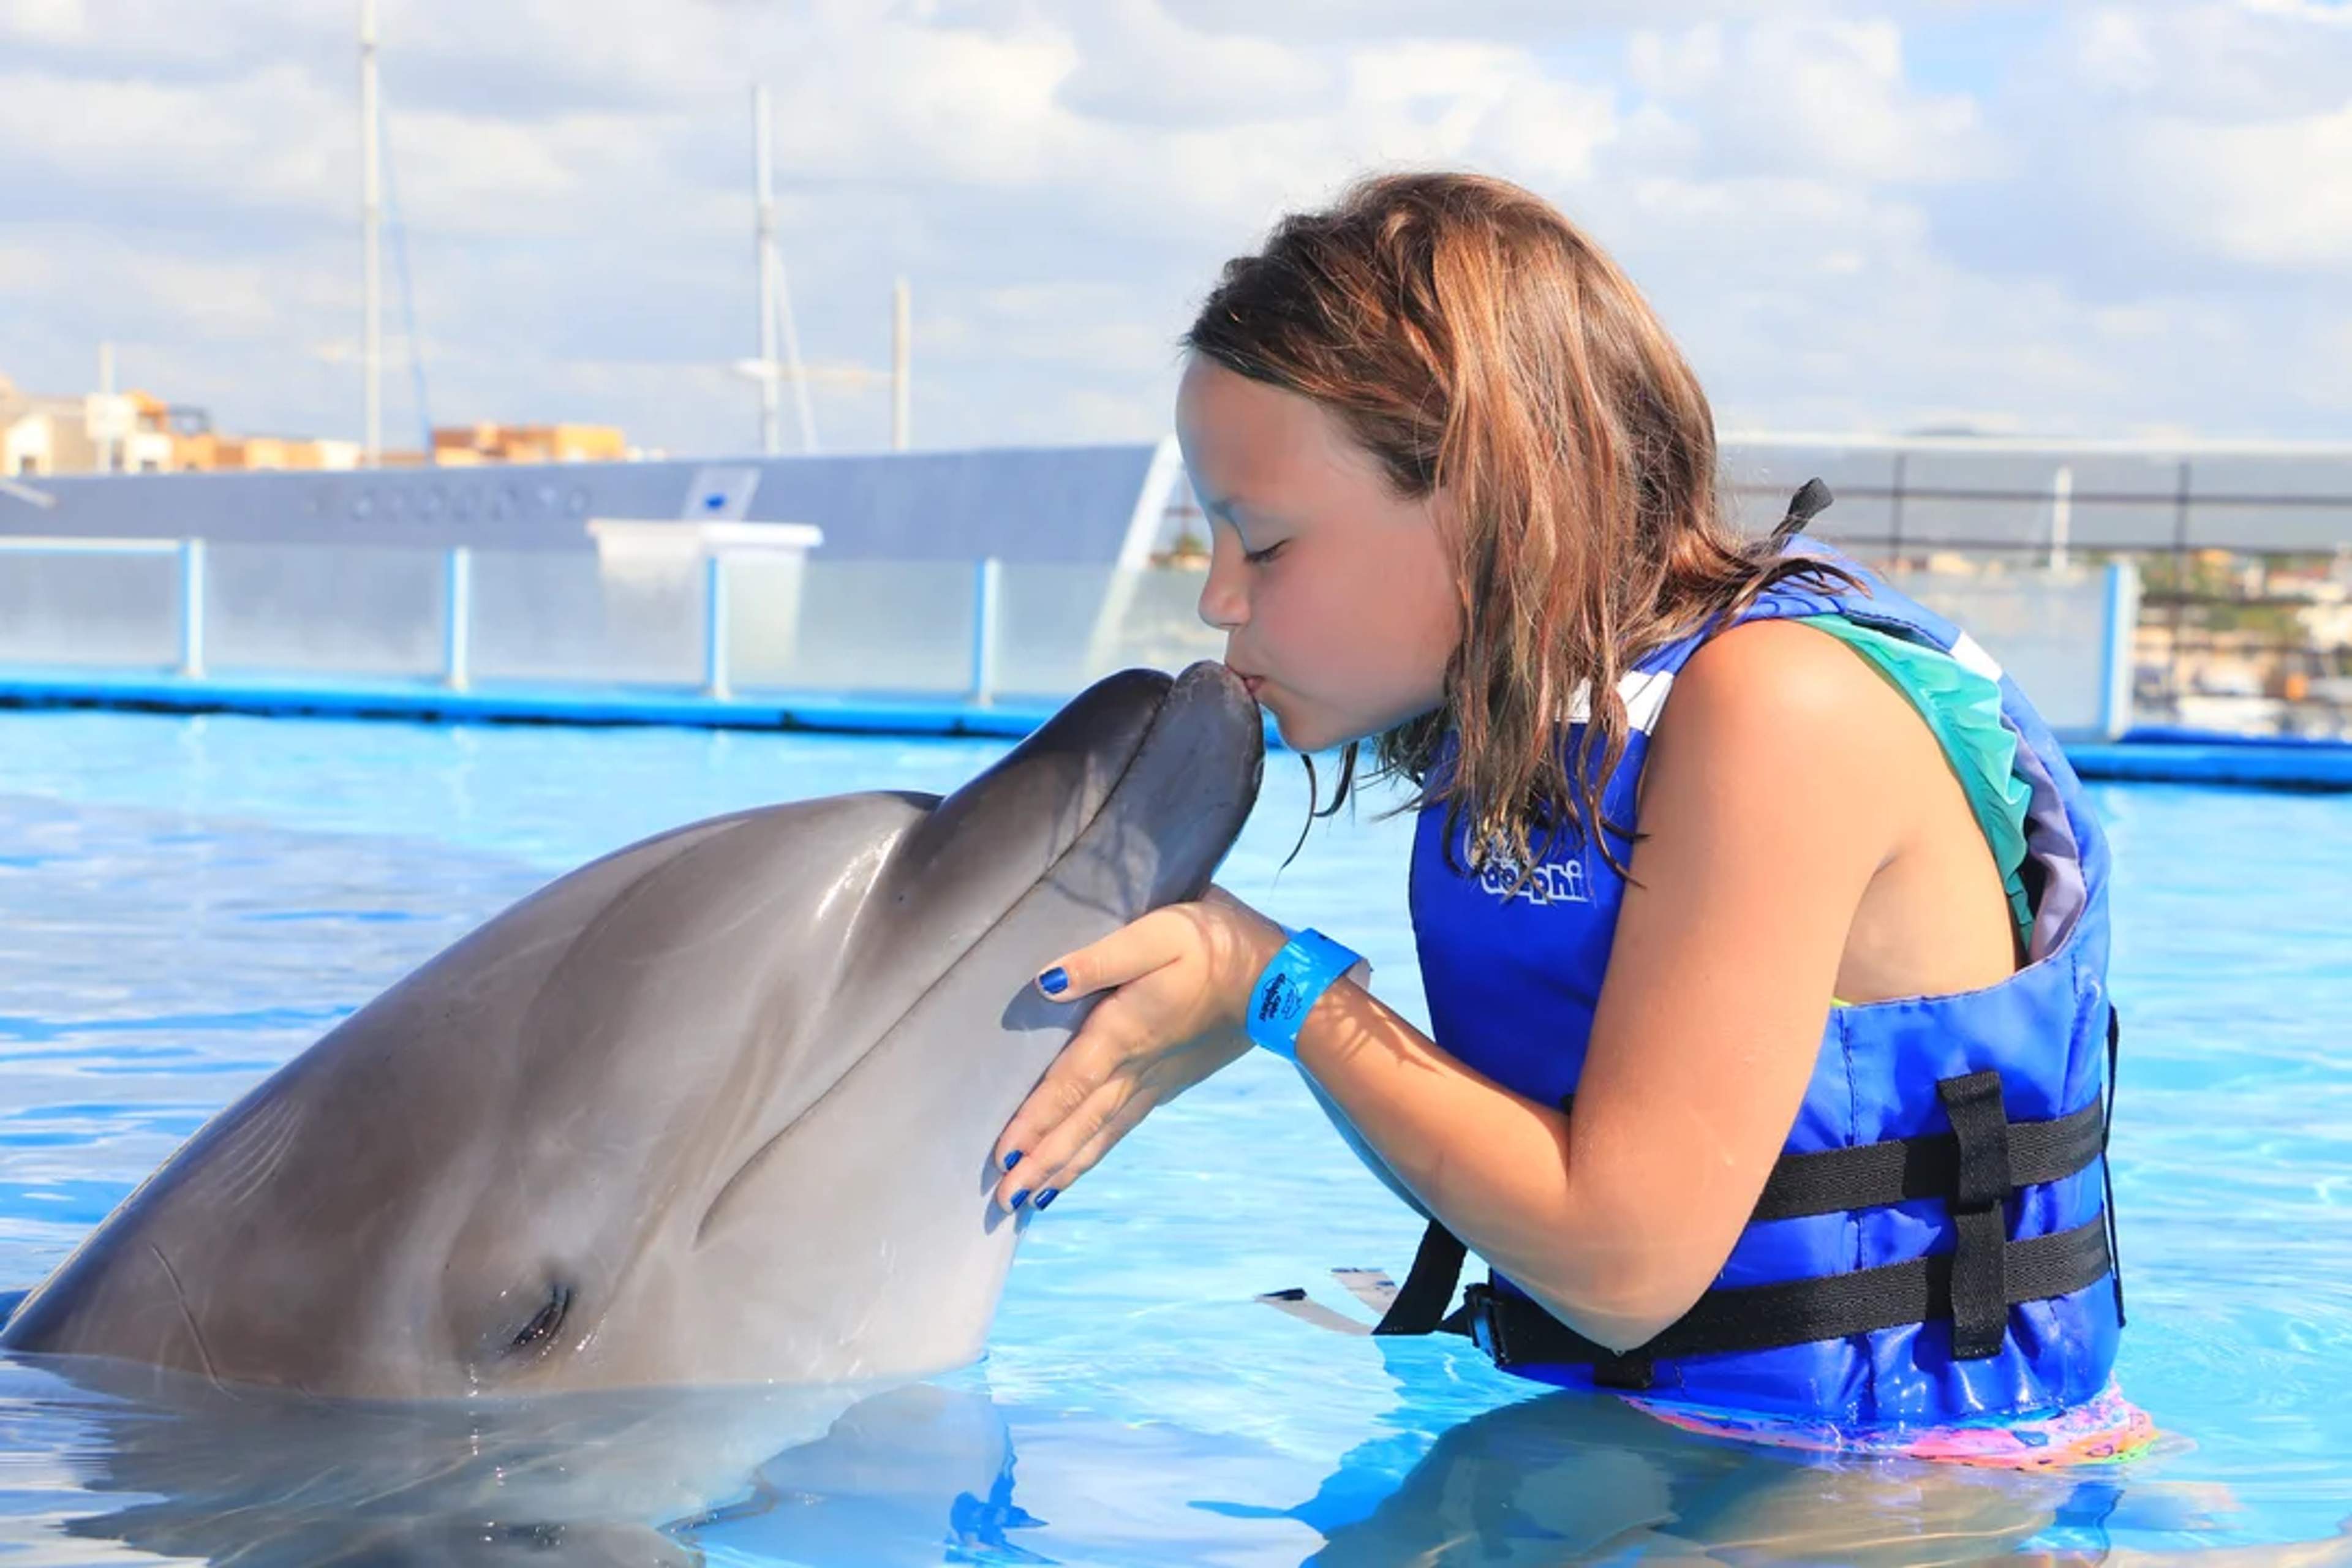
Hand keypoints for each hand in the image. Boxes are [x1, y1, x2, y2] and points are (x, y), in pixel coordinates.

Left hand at [990, 885, 1285, 1213]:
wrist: (1281, 979)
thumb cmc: (1216, 946)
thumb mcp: (1157, 934)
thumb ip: (1099, 959)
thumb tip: (1044, 983)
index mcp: (1122, 1033)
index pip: (1068, 1086)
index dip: (1034, 1123)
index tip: (1003, 1160)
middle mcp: (1135, 1068)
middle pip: (1080, 1124)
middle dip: (1042, 1162)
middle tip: (1005, 1201)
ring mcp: (1155, 1080)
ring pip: (1102, 1133)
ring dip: (1066, 1166)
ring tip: (1033, 1199)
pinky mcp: (1171, 1080)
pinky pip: (1122, 1125)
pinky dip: (1096, 1150)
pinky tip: (1083, 1161)